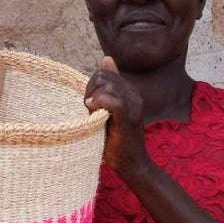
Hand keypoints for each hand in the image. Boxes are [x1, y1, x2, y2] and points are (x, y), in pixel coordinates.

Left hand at [84, 57, 148, 178]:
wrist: (132, 164)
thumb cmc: (117, 141)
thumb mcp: (109, 110)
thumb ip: (107, 88)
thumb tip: (106, 58)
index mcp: (130, 91)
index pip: (106, 72)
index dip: (92, 84)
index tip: (89, 103)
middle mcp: (134, 95)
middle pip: (104, 76)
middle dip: (90, 89)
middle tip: (89, 108)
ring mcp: (133, 106)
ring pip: (108, 85)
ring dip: (93, 97)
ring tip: (91, 112)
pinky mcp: (128, 118)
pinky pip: (113, 101)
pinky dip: (99, 102)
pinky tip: (92, 110)